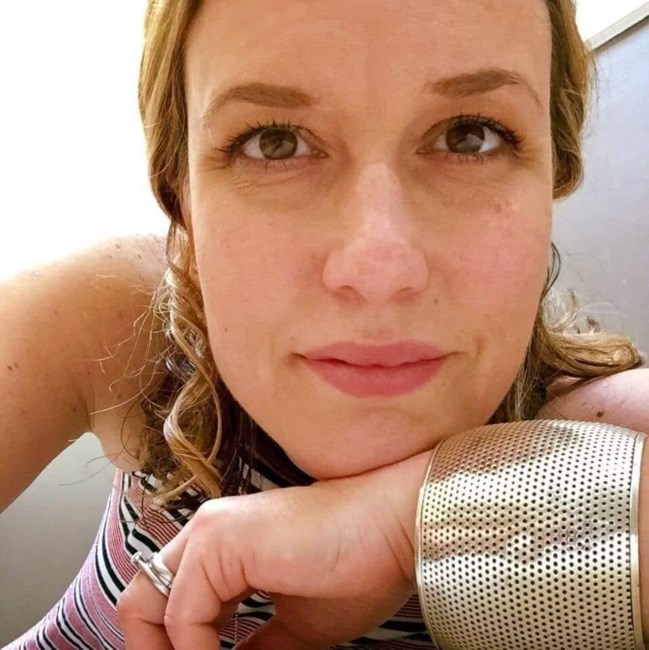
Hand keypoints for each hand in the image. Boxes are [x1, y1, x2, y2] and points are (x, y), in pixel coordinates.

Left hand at [116, 450, 431, 648]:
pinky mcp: (220, 541)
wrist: (394, 530)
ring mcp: (210, 532)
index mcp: (224, 546)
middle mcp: (207, 531)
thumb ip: (256, 648)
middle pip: (142, 602)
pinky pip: (181, 617)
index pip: (166, 603)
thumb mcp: (296, 626)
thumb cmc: (357, 569)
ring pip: (145, 606)